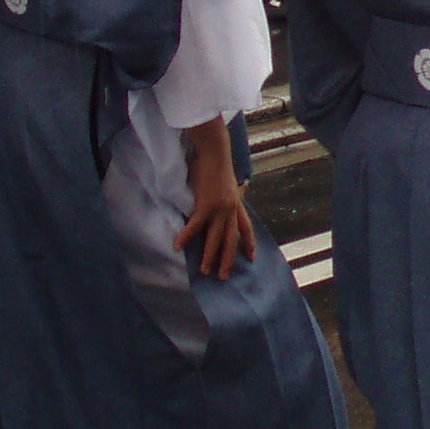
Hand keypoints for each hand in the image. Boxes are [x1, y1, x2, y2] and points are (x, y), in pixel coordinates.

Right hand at [174, 120, 257, 280]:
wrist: (214, 151)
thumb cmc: (216, 163)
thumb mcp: (225, 183)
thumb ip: (223, 195)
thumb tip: (217, 201)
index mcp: (237, 204)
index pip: (246, 228)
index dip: (249, 244)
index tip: (251, 258)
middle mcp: (231, 209)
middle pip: (230, 240)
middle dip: (227, 260)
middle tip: (223, 277)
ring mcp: (220, 209)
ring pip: (215, 239)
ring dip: (209, 256)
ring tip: (205, 271)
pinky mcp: (206, 205)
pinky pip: (195, 226)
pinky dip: (186, 237)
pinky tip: (178, 247)